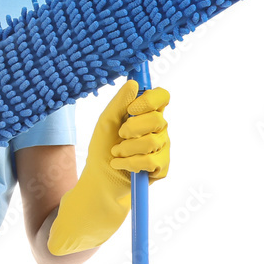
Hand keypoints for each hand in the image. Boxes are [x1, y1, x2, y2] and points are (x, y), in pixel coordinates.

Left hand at [46, 80, 169, 255]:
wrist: (101, 181)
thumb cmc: (103, 148)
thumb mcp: (106, 122)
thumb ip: (119, 103)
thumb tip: (134, 83)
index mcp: (147, 113)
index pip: (162, 96)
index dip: (150, 100)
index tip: (132, 109)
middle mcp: (159, 129)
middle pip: (157, 119)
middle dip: (131, 128)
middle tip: (119, 136)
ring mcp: (163, 148)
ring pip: (152, 141)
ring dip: (127, 148)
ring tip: (117, 153)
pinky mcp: (162, 168)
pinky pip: (151, 161)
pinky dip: (130, 163)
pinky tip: (121, 165)